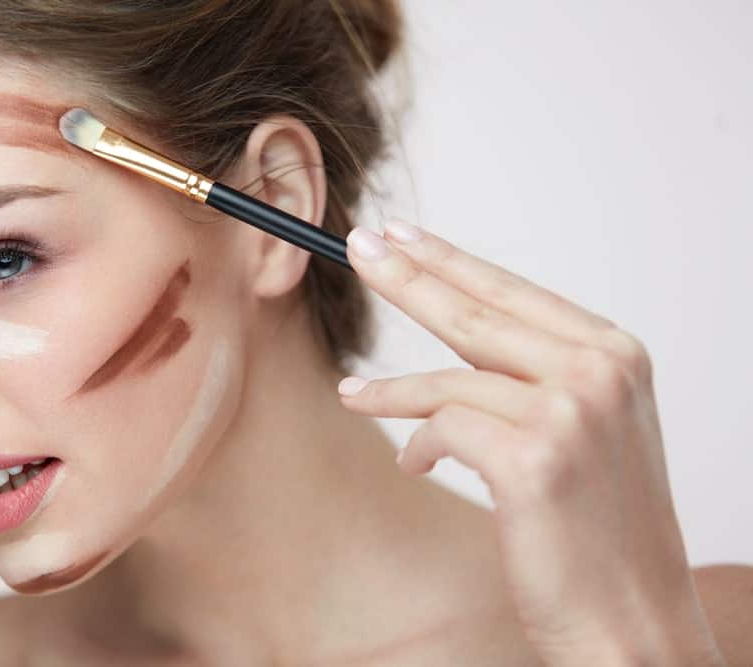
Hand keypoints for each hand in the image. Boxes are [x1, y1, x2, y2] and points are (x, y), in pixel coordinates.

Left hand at [337, 220, 724, 664]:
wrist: (632, 619)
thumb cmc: (599, 526)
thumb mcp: (586, 428)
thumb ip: (537, 375)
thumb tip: (459, 337)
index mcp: (617, 354)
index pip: (513, 291)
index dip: (450, 260)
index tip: (402, 235)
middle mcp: (599, 371)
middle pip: (476, 311)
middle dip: (407, 276)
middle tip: (358, 245)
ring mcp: (569, 412)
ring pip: (449, 376)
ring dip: (391, 392)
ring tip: (351, 394)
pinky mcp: (533, 458)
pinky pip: (441, 427)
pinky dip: (418, 444)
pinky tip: (415, 463)